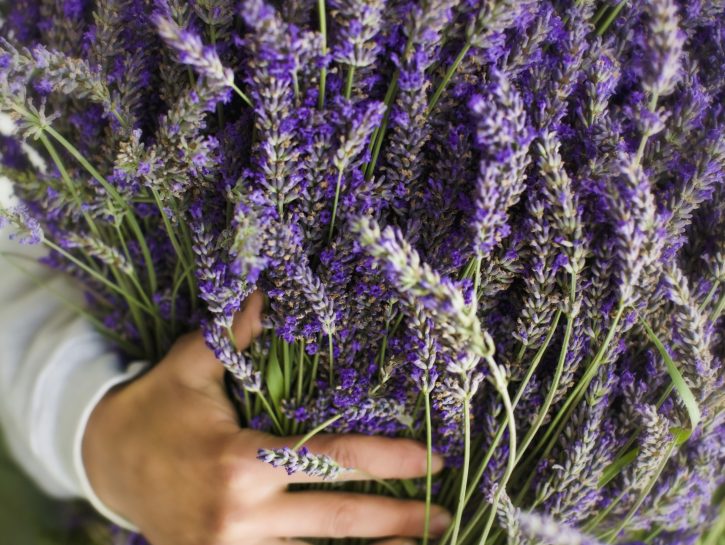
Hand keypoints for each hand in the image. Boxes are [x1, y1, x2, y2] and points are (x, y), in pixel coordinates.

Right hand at [82, 292, 450, 544]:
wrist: (101, 463)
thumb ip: (231, 331)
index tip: (432, 462)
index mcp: (239, 460)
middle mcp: (240, 512)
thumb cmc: (153, 409)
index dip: (388, 462)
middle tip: (443, 517)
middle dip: (396, 521)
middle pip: (335, 520)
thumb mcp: (188, 365)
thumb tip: (267, 288)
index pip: (331, 459)